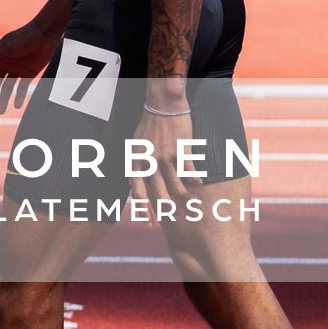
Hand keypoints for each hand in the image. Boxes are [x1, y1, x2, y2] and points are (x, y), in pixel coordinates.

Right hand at [0, 22, 55, 112]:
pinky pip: (22, 87)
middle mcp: (6, 63)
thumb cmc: (23, 37)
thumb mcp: (5, 48)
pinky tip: (17, 105)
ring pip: (8, 87)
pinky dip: (19, 96)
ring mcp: (17, 68)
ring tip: (0, 111)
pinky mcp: (29, 72)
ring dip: (4, 98)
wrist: (46, 34)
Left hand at [128, 100, 200, 215]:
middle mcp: (150, 162)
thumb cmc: (149, 126)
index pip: (138, 192)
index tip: (149, 222)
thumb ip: (134, 165)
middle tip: (177, 217)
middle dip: (168, 210)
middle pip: (159, 194)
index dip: (143, 209)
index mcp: (137, 161)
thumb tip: (129, 183)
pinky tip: (198, 184)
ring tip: (190, 203)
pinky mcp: (181, 150)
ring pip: (176, 187)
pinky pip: (190, 172)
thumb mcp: (135, 145)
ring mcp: (166, 157)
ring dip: (184, 197)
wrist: (163, 106)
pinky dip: (195, 181)